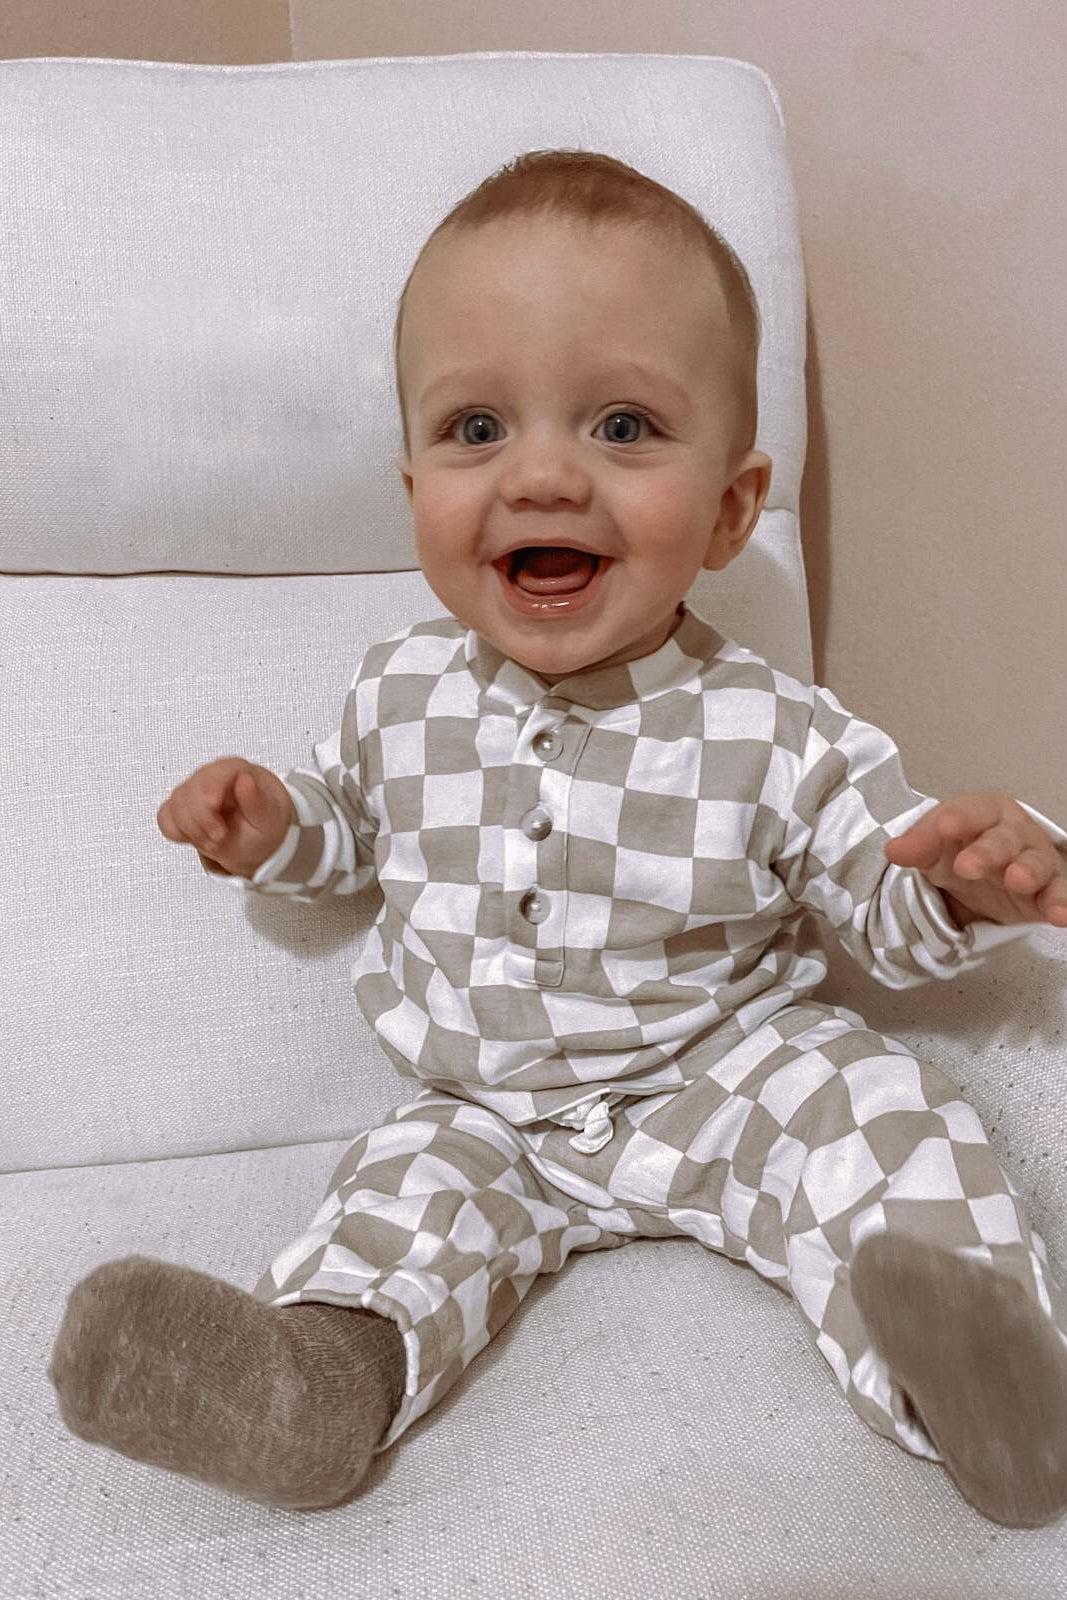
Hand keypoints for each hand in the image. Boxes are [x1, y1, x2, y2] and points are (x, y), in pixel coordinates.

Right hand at [157, 757, 294, 878]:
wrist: (256, 837)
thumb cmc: (264, 823)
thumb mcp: (270, 819)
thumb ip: (258, 801)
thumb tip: (245, 779)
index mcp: (236, 770)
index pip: (216, 772)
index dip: (210, 794)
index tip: (216, 818)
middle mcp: (211, 775)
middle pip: (190, 791)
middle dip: (203, 822)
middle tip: (220, 838)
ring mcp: (192, 789)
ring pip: (175, 806)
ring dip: (193, 831)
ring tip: (215, 841)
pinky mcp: (179, 806)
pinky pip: (165, 818)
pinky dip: (178, 833)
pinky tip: (198, 836)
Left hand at [884, 791, 1066, 927]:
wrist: (985, 872)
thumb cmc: (962, 848)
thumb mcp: (934, 848)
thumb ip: (918, 846)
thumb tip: (894, 850)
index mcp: (985, 811)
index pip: (972, 810)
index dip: (959, 818)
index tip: (944, 827)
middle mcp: (1014, 832)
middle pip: (1003, 838)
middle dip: (987, 851)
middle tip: (966, 868)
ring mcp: (1034, 860)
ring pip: (1035, 863)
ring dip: (1028, 871)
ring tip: (1017, 881)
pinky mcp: (1049, 890)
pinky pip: (1059, 894)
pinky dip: (1062, 903)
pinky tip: (1060, 915)